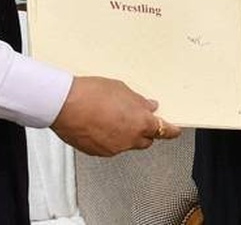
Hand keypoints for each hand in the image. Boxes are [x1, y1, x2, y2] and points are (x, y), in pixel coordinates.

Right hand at [50, 76, 180, 156]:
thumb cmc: (90, 94)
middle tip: (136, 116)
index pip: (163, 131)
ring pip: (126, 143)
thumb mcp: (121, 89)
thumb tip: (148, 106)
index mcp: (139, 123)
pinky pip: (110, 146)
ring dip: (125, 133)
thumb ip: (138, 101)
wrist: (65, 104)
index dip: (171, 130)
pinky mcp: (98, 152)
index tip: (175, 129)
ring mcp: (113, 148)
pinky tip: (99, 122)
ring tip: (110, 115)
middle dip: (145, 130)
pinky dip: (109, 137)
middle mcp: (129, 140)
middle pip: (146, 140)